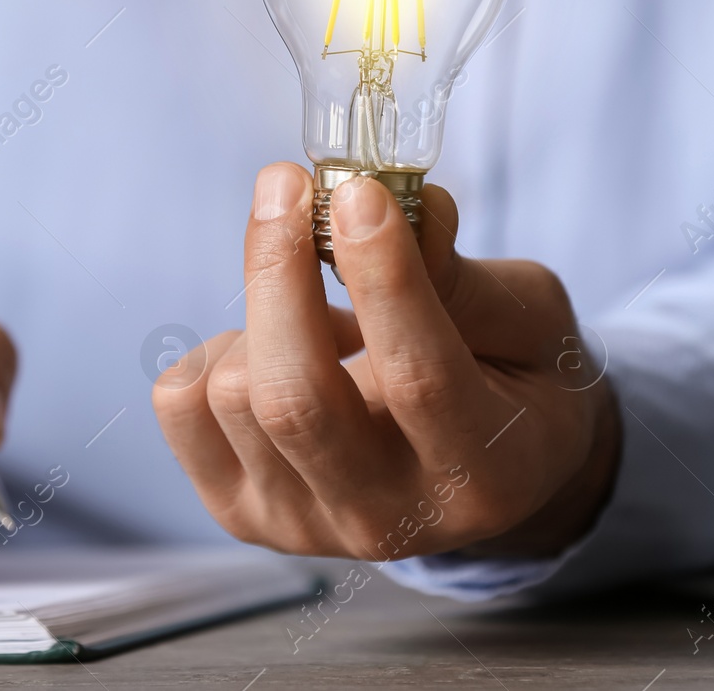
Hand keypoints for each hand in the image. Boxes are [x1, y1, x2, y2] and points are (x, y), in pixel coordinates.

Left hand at [154, 163, 619, 563]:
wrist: (483, 471)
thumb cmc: (515, 378)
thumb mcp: (529, 320)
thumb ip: (462, 273)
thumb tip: (385, 203)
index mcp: (486, 473)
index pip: (417, 378)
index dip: (382, 277)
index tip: (357, 193)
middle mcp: (390, 519)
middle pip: (295, 398)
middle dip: (280, 272)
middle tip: (287, 185)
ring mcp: (305, 527)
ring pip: (235, 394)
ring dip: (262, 307)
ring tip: (315, 296)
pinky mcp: (242, 511)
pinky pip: (183, 404)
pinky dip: (216, 348)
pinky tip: (273, 345)